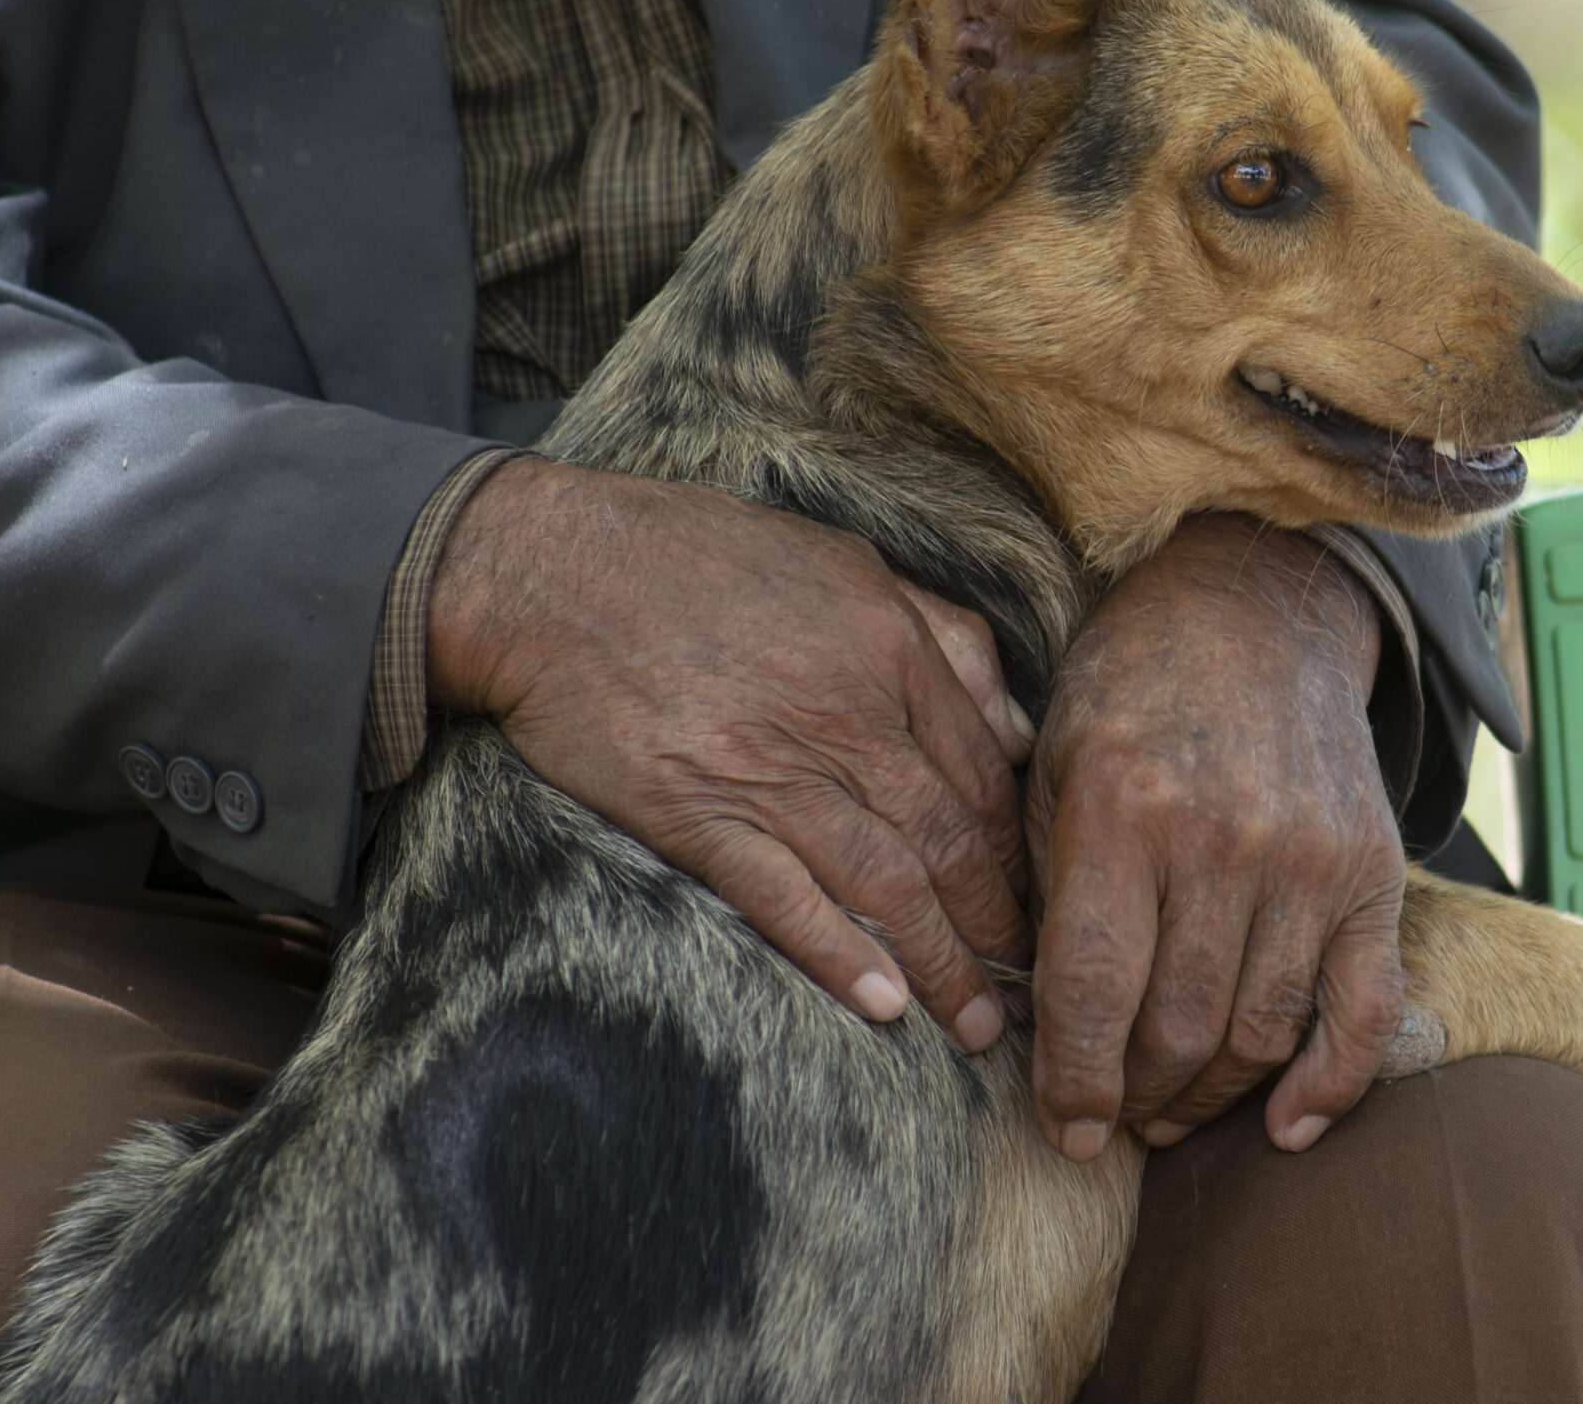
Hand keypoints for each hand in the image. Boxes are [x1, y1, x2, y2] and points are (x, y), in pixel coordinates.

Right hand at [425, 456, 1033, 1048]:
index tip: (1033, 903)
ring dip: (942, 962)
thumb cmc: (694, 554)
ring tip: (974, 1028)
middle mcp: (846, 713)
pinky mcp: (696, 811)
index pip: (984, 773)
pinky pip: (786, 897)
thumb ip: (941, 635)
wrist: (550, 569)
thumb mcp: (845, 561)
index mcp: (890, 648)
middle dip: (998, 926)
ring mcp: (772, 766)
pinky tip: (883, 1006)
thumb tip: (1013, 722)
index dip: (1016, 851)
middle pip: (952, 838)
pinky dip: (839, 955)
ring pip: (888, 880)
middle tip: (1025, 990)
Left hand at [1025, 514, 1407, 1159]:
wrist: (1256, 607)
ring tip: (1171, 1110)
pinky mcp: (1374, 870)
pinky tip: (1286, 1126)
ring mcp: (1310, 856)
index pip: (1092, 990)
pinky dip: (1331, 1085)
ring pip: (1260, 1034)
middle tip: (1116, 1117)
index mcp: (1125, 808)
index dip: (1073, 1082)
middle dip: (1138, 1100)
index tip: (1064, 1130)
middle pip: (1177, 1028)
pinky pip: (1365, 1009)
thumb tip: (1029, 1026)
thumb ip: (1041, 887)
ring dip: (1210, 1099)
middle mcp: (1222, 837)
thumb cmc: (1129, 689)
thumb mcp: (1052, 762)